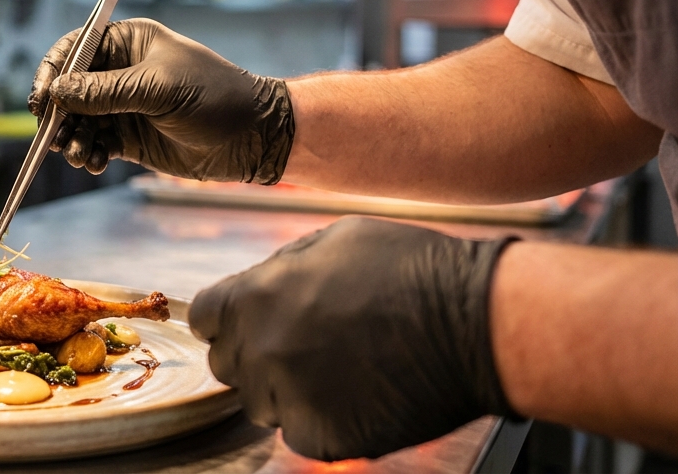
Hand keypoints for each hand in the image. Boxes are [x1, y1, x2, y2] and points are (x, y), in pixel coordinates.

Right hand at [27, 18, 292, 182]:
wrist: (253, 137)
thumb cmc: (214, 96)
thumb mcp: (158, 88)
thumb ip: (105, 92)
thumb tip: (57, 92)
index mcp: (128, 42)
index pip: (75, 49)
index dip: (52, 72)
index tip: (42, 100)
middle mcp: (120, 71)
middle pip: (69, 89)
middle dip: (58, 114)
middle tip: (54, 137)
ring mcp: (123, 106)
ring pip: (78, 121)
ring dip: (71, 139)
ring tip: (80, 156)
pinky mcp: (129, 138)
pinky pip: (94, 144)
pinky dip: (87, 154)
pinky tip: (94, 163)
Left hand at [189, 216, 517, 460]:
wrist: (473, 322)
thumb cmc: (410, 270)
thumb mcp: (333, 239)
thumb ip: (282, 268)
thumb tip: (260, 284)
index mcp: (254, 296)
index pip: (205, 318)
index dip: (227, 319)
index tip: (250, 321)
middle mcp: (260, 349)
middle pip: (228, 363)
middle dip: (256, 353)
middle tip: (305, 344)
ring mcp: (288, 397)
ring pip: (260, 402)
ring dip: (286, 389)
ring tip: (338, 368)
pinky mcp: (321, 437)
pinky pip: (299, 432)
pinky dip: (321, 419)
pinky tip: (357, 393)